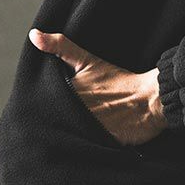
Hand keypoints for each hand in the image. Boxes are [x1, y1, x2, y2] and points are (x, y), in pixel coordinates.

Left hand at [30, 28, 167, 146]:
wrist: (151, 97)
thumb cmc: (119, 79)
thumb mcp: (86, 60)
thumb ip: (60, 47)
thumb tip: (34, 35)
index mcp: (70, 93)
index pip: (47, 104)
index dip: (46, 107)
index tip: (45, 110)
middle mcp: (79, 111)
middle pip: (57, 121)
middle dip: (55, 122)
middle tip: (57, 124)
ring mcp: (93, 127)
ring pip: (71, 136)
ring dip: (68, 137)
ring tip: (74, 135)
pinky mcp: (105, 142)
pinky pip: (89, 149)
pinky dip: (86, 148)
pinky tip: (85, 147)